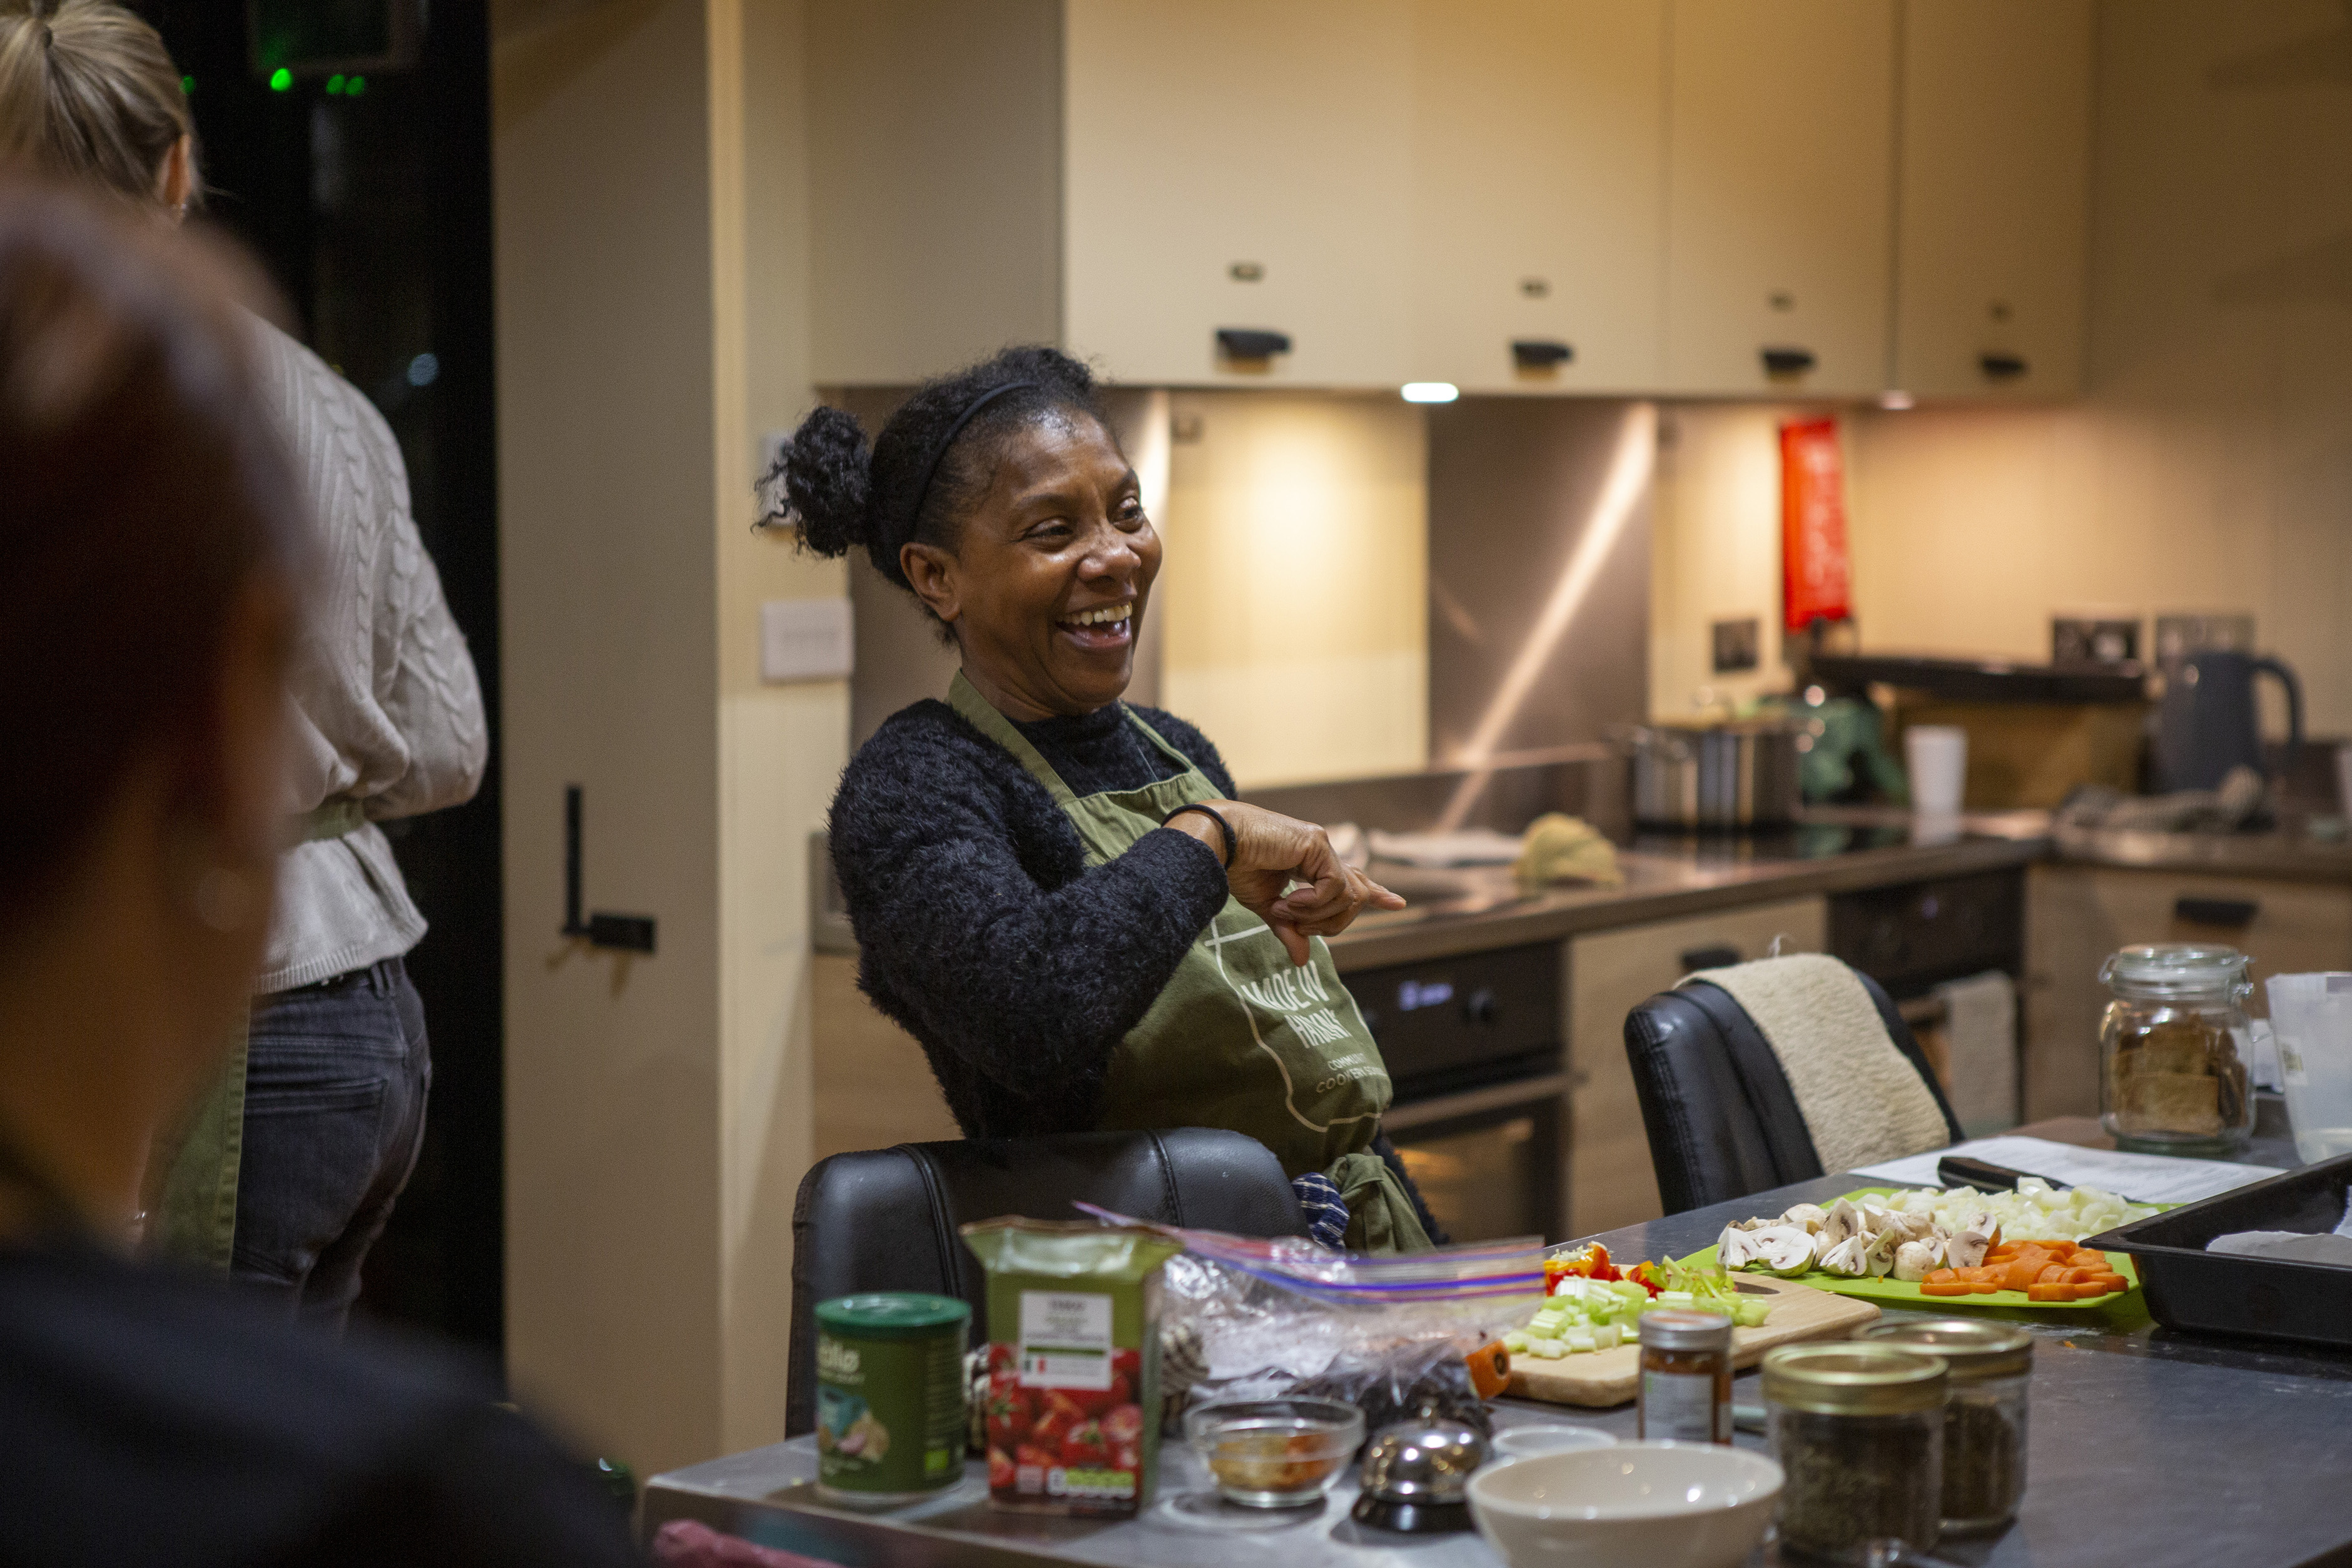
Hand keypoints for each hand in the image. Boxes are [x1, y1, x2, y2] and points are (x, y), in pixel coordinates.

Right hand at [1166, 801, 1404, 965]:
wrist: (1218, 843)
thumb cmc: (1237, 867)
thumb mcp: (1266, 907)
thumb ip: (1289, 929)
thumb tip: (1302, 961)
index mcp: (1312, 864)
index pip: (1352, 880)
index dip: (1376, 892)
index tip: (1397, 903)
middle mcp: (1322, 853)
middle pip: (1355, 897)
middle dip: (1332, 923)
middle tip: (1298, 926)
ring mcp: (1321, 846)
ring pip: (1347, 896)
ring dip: (1316, 915)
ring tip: (1284, 910)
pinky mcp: (1316, 843)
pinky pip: (1333, 887)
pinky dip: (1313, 903)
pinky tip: (1289, 901)